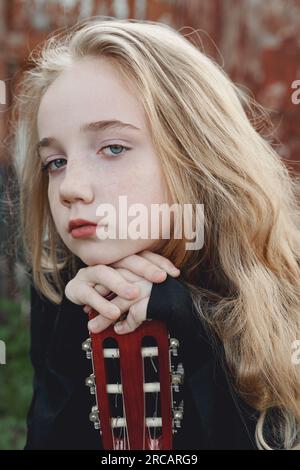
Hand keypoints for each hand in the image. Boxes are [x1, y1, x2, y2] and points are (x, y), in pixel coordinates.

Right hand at [64, 250, 179, 333]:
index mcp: (118, 259)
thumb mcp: (125, 285)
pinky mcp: (77, 288)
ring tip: (134, 295)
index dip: (158, 262)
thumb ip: (141, 283)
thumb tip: (169, 286)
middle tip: (161, 278)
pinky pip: (89, 294)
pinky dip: (102, 304)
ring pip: (105, 273)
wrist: (75, 294)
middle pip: (125, 260)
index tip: (174, 273)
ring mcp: (89, 273)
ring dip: (120, 284)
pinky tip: (113, 314)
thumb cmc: (104, 290)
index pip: (141, 255)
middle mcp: (105, 262)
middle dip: (145, 268)